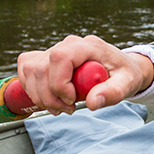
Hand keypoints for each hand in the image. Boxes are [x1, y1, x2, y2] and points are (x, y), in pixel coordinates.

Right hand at [15, 35, 153, 114]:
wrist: (120, 69)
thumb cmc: (124, 74)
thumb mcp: (127, 84)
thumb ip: (113, 92)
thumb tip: (93, 102)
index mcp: (88, 46)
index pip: (60, 57)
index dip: (59, 83)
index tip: (72, 100)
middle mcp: (69, 44)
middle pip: (40, 68)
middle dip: (49, 96)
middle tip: (69, 109)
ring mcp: (55, 50)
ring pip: (30, 70)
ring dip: (40, 95)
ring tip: (60, 106)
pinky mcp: (46, 58)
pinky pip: (26, 68)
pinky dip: (31, 88)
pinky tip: (48, 97)